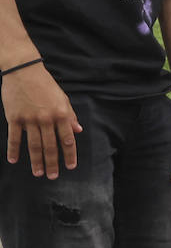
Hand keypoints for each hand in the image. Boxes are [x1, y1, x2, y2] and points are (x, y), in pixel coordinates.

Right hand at [2, 63, 81, 177]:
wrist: (23, 71)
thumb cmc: (45, 85)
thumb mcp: (63, 99)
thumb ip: (70, 116)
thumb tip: (78, 131)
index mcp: (61, 114)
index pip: (68, 139)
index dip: (70, 154)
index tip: (70, 166)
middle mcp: (47, 119)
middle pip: (50, 146)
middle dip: (52, 163)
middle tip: (52, 176)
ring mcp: (29, 119)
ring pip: (34, 145)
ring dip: (36, 161)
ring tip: (38, 173)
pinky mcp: (14, 118)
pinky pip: (14, 137)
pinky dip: (14, 150)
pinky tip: (14, 160)